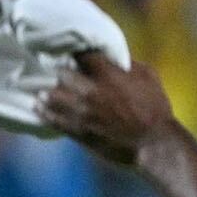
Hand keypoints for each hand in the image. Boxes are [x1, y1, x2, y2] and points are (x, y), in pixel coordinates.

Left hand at [36, 52, 174, 166]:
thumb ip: (129, 64)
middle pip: (61, 72)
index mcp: (109, 75)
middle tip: (59, 71)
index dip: (78, 52)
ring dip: (48, 91)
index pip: (83, 54)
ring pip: (50, 96)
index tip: (77, 54)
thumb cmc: (156, 109)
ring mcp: (82, 112)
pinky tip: (40, 106)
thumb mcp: (150, 78)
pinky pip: (51, 119)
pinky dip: (44, 111)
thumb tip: (112, 57)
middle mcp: (91, 91)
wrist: (154, 144)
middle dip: (60, 70)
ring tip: (46, 90)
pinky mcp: (77, 130)